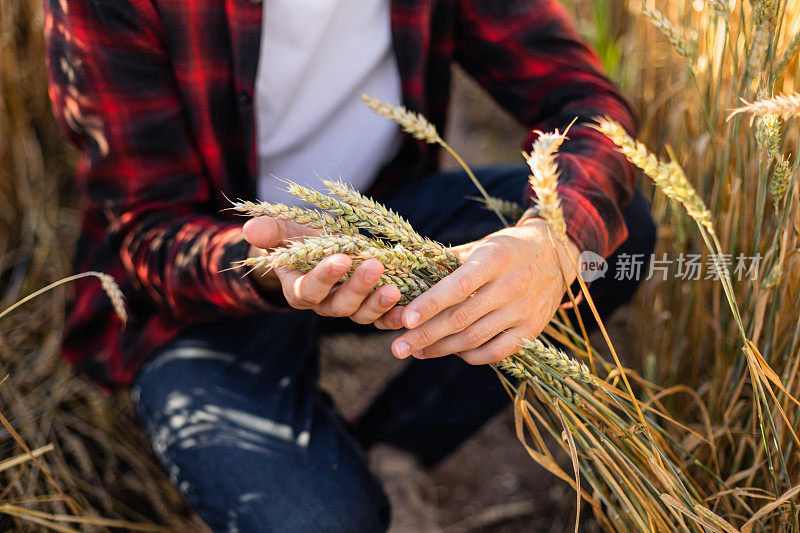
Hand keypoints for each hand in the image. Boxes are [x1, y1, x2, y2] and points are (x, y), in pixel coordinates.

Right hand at [243, 216, 400, 322]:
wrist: (317, 252)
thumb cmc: (297, 240)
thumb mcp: (284, 231)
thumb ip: (270, 232)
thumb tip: (251, 229)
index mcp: (298, 289)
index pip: (309, 289)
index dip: (324, 277)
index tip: (340, 258)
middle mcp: (323, 305)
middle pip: (340, 305)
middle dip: (358, 287)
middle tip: (375, 266)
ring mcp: (347, 309)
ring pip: (362, 315)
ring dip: (379, 304)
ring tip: (396, 288)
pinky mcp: (368, 310)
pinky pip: (380, 320)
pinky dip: (393, 317)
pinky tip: (407, 310)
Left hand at [375, 218, 579, 363]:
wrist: (557, 254)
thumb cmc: (507, 249)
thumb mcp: (481, 245)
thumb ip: (447, 262)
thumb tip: (408, 277)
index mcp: (495, 259)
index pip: (459, 286)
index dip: (430, 304)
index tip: (405, 319)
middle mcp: (512, 285)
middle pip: (461, 318)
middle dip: (425, 335)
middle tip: (397, 347)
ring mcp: (524, 310)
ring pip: (475, 338)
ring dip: (441, 349)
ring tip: (415, 351)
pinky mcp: (533, 330)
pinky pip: (496, 352)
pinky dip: (470, 356)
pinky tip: (450, 352)